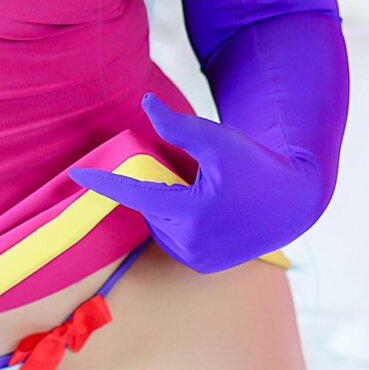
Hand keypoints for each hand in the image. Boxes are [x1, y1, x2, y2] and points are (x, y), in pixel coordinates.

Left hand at [67, 90, 318, 275]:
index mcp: (191, 213)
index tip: (76, 173)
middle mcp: (190, 243)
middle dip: (156, 186)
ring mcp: (197, 259)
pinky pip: (173, 238)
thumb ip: (180, 126)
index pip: (134, 194)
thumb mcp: (219, 141)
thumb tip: (146, 103)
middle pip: (149, 206)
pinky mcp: (204, 266)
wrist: (292, 202)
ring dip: (166, 204)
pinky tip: (202, 207)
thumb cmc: (256, 165)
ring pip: (159, 223)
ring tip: (199, 190)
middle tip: (187, 171)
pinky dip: (176, 220)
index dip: (104, 182)